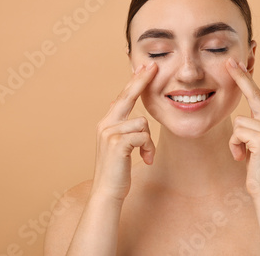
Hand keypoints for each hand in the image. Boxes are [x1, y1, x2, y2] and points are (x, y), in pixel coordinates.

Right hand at [91, 62, 157, 200]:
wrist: (108, 192)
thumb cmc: (117, 170)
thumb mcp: (118, 144)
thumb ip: (121, 126)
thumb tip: (122, 106)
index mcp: (106, 123)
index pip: (123, 97)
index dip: (134, 81)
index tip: (144, 67)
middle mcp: (105, 124)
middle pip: (127, 96)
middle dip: (141, 80)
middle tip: (153, 66)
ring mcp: (109, 132)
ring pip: (143, 123)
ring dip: (149, 142)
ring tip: (146, 155)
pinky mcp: (117, 143)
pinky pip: (143, 136)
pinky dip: (148, 149)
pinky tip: (145, 159)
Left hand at [225, 58, 259, 196]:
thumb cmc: (257, 167)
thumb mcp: (254, 144)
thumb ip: (251, 129)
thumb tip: (240, 120)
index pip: (258, 96)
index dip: (246, 79)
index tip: (236, 64)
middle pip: (253, 96)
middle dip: (241, 78)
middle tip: (230, 61)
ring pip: (238, 122)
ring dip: (235, 140)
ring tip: (244, 155)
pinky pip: (237, 134)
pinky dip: (235, 147)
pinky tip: (243, 159)